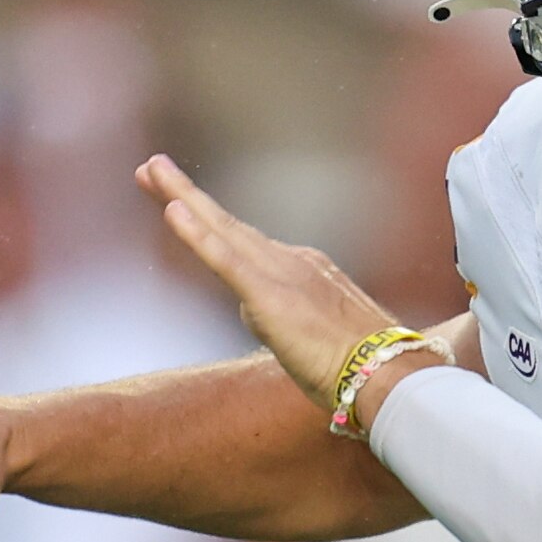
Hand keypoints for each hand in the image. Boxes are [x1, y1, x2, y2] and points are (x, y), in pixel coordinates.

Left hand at [135, 156, 421, 413]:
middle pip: (228, 224)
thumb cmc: (363, 369)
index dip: (210, 222)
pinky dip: (197, 234)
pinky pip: (225, 259)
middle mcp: (292, 262)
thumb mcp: (316, 337)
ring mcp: (282, 274)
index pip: (246, 243)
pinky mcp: (270, 296)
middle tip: (152, 167)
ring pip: (221, 230)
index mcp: (305, 272)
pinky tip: (172, 210)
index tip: (181, 204)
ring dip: (183, 197)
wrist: (390, 375)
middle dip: (186, 194)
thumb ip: (283, 320)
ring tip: (151, 170)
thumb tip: (259, 315)